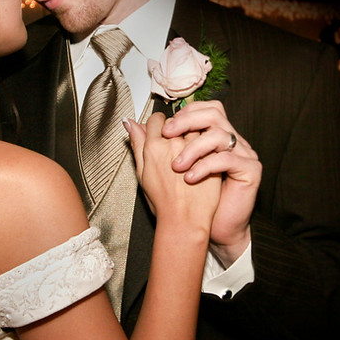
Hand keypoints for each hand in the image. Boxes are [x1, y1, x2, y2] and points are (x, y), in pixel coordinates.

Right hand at [124, 113, 220, 229]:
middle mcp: (173, 143)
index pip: (157, 119)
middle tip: (178, 147)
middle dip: (177, 129)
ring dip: (194, 135)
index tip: (163, 134)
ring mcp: (194, 148)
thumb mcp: (141, 173)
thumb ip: (136, 144)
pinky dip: (207, 145)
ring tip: (193, 152)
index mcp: (153, 147)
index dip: (160, 125)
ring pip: (195, 127)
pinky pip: (209, 139)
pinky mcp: (210, 155)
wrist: (185, 220)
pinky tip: (204, 158)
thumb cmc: (163, 202)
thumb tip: (129, 123)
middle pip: (177, 121)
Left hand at [160, 101, 260, 265]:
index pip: (200, 109)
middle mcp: (228, 141)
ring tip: (177, 167)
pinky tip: (190, 178)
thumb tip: (130, 122)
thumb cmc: (187, 202)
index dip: (181, 114)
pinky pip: (227, 158)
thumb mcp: (157, 169)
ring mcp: (242, 153)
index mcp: (210, 137)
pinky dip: (205, 166)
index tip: (163, 129)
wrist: (209, 229)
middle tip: (168, 135)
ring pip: (219, 133)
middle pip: (213, 112)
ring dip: (193, 148)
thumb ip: (146, 144)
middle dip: (187, 120)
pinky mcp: (250, 169)